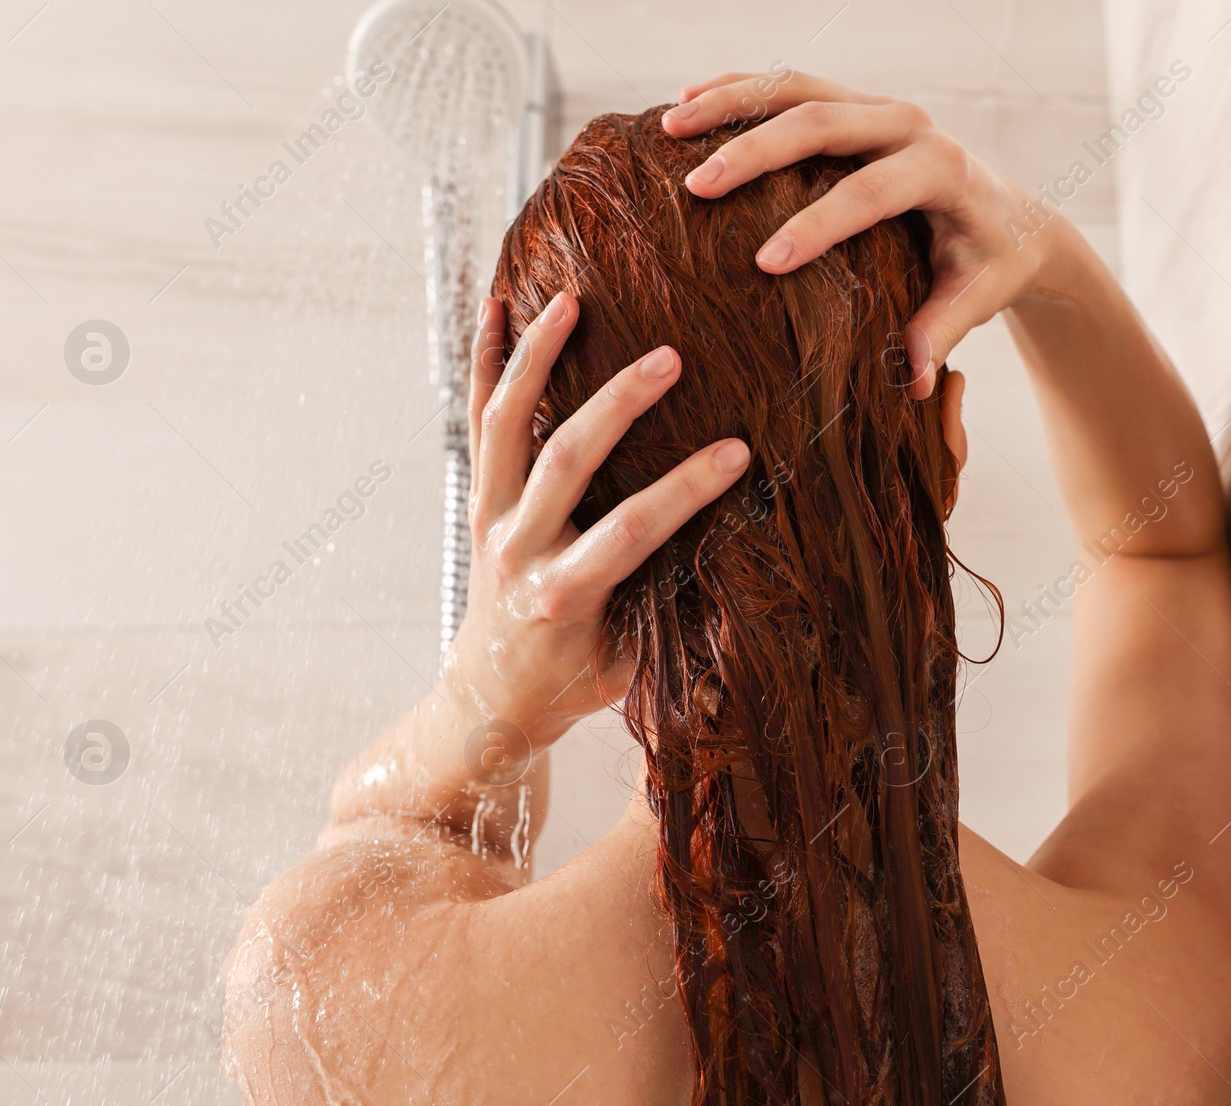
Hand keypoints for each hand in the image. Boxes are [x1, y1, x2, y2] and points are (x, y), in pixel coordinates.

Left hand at [444, 291, 751, 743]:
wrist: (491, 696)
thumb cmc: (576, 682)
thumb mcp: (632, 667)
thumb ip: (678, 617)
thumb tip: (754, 569)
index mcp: (563, 595)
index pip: (629, 532)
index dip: (684, 490)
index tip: (739, 452)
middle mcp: (517, 550)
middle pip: (562, 462)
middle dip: (617, 406)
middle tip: (669, 358)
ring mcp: (489, 518)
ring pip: (507, 426)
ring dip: (536, 359)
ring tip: (570, 300)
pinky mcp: (478, 498)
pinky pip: (477, 422)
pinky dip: (485, 363)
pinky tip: (497, 307)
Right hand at [662, 70, 1075, 397]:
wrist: (1011, 213)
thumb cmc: (989, 263)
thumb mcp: (976, 299)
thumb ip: (940, 333)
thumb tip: (907, 383)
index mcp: (941, 169)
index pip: (871, 192)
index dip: (818, 225)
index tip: (765, 263)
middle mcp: (908, 124)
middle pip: (822, 121)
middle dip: (755, 152)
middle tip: (696, 187)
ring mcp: (877, 106)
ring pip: (796, 88)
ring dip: (730, 103)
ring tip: (671, 128)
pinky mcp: (853, 104)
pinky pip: (789, 86)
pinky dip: (738, 90)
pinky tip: (687, 103)